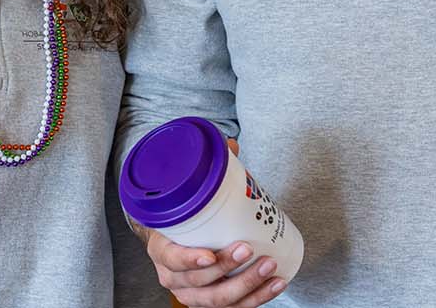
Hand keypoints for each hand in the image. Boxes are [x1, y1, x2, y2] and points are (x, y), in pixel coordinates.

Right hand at [143, 139, 287, 306]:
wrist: (179, 240)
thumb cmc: (185, 218)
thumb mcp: (186, 195)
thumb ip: (204, 170)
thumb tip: (228, 143)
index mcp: (161, 249)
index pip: (171, 260)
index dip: (189, 260)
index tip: (209, 254)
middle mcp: (173, 277)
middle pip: (198, 283)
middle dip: (227, 270)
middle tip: (249, 248)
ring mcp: (192, 293)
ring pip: (218, 299)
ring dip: (246, 287)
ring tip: (269, 267)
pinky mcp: (213, 301)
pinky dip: (256, 299)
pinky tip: (275, 284)